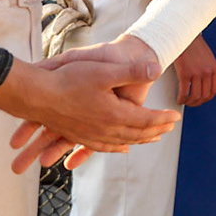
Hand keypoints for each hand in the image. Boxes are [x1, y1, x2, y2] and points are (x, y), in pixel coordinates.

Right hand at [8, 36, 167, 173]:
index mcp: (114, 114)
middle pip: (138, 133)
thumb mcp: (104, 71)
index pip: (146, 120)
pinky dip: (118, 147)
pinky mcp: (80, 135)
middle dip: (157, 130)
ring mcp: (91, 135)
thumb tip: (157, 68)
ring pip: (123, 142)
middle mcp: (105, 129)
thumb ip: (132, 71)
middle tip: (170, 127)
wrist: (38, 95)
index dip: (163, 119)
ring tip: (153, 137)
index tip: (177, 117)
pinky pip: (105, 146)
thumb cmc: (70, 80)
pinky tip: (122, 147)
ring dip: (140, 139)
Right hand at [173, 36, 215, 106]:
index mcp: (213, 67)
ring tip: (184, 101)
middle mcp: (207, 71)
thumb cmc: (191, 44)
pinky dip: (181, 98)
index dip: (207, 98)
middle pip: (205, 95)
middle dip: (197, 102)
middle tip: (190, 103)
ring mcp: (197, 73)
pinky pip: (184, 92)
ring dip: (189, 102)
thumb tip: (202, 82)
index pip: (215, 89)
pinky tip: (179, 98)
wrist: (182, 34)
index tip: (201, 99)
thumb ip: (206, 68)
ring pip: (195, 96)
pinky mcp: (185, 73)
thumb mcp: (205, 56)